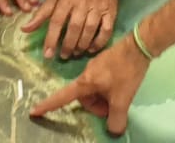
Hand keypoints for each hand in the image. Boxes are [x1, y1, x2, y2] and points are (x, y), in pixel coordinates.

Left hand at [23, 0, 122, 59]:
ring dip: (82, 45)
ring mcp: (98, 8)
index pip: (57, 21)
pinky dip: (99, 42)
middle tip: (63, 55)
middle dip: (68, 45)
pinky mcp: (111, 12)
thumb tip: (25, 29)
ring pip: (90, 31)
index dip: (51, 39)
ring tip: (76, 53)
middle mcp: (82, 4)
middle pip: (74, 28)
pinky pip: (106, 30)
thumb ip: (42, 13)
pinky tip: (91, 49)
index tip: (47, 54)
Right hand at [30, 37, 148, 130]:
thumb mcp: (122, 99)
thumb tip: (114, 130)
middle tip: (113, 108)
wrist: (140, 45)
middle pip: (84, 98)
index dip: (48, 105)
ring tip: (120, 97)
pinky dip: (109, 89)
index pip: (62, 97)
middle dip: (96, 106)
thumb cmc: (126, 71)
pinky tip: (122, 86)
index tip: (34, 111)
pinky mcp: (106, 63)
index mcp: (85, 82)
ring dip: (104, 98)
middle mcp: (87, 73)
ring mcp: (96, 66)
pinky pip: (102, 82)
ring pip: (95, 90)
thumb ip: (116, 119)